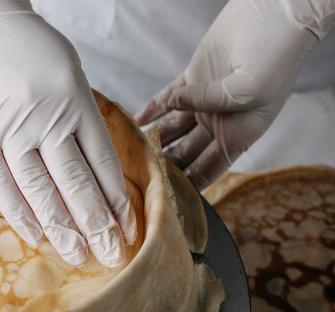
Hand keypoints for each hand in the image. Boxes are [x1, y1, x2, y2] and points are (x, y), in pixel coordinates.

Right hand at [0, 0, 135, 266]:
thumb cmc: (29, 50)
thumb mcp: (69, 74)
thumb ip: (81, 121)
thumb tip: (94, 174)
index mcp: (75, 101)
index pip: (102, 163)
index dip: (117, 201)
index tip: (128, 230)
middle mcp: (45, 117)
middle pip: (76, 183)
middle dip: (97, 226)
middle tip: (112, 257)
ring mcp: (9, 129)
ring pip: (41, 190)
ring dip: (63, 229)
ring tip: (80, 258)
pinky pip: (1, 184)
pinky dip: (20, 214)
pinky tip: (38, 237)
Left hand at [136, 0, 318, 190]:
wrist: (276, 13)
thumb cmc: (275, 56)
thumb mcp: (247, 89)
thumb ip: (208, 101)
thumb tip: (173, 105)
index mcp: (237, 136)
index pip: (206, 171)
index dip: (186, 186)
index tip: (163, 197)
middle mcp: (219, 124)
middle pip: (184, 155)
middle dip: (163, 166)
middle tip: (138, 175)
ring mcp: (203, 102)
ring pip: (172, 130)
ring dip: (153, 139)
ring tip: (130, 149)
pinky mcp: (192, 80)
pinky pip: (166, 100)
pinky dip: (151, 109)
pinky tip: (135, 120)